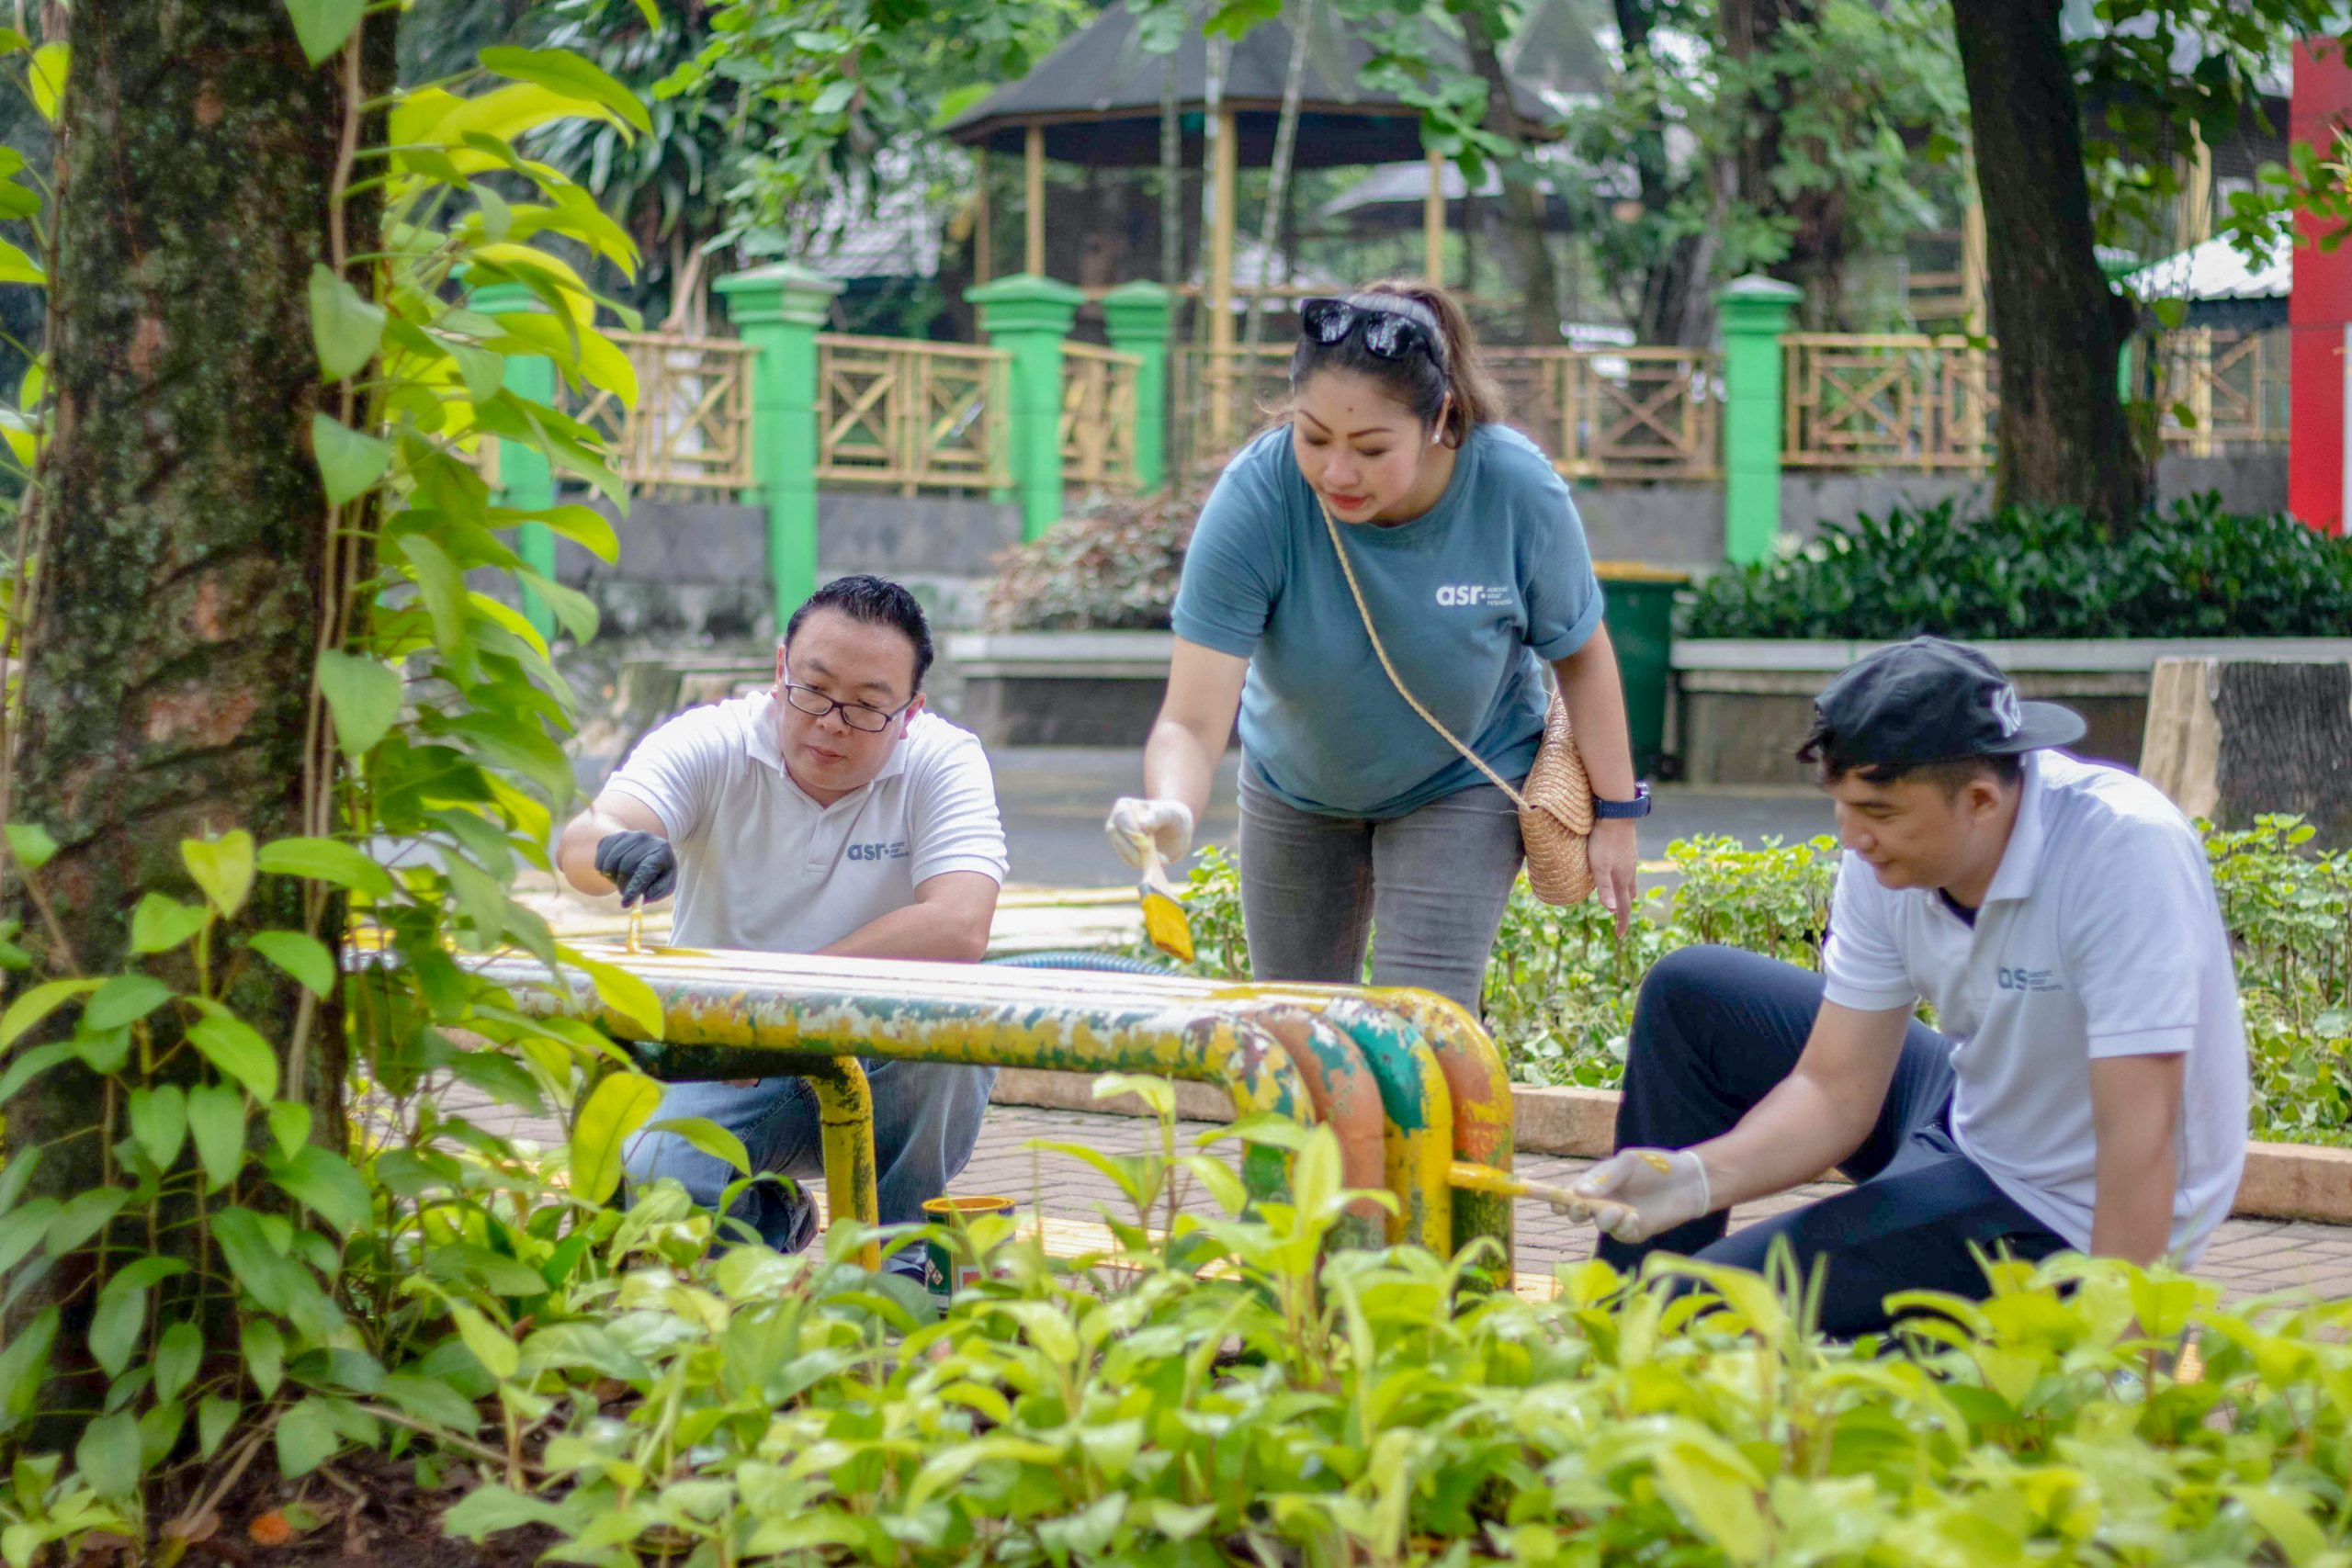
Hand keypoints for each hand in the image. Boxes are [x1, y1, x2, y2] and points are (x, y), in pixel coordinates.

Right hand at [594, 830, 677, 907]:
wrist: (648, 846)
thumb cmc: (659, 869)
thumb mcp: (666, 882)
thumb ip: (657, 892)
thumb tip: (642, 898)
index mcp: (661, 852)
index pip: (645, 871)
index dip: (634, 888)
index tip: (626, 904)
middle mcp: (643, 839)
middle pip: (626, 868)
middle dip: (623, 886)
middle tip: (625, 893)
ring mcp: (625, 836)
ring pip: (610, 865)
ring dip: (613, 879)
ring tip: (623, 880)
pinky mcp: (609, 839)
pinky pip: (599, 862)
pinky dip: (604, 873)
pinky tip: (615, 872)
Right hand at [1105, 797, 1193, 868]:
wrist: (1177, 831)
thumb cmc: (1173, 816)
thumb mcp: (1171, 814)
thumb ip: (1157, 817)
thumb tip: (1141, 825)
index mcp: (1124, 806)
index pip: (1122, 819)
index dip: (1133, 832)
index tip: (1147, 845)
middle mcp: (1115, 823)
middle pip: (1119, 839)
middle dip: (1139, 851)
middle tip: (1163, 859)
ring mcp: (1118, 840)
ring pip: (1125, 854)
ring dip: (1145, 859)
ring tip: (1165, 859)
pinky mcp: (1125, 854)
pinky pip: (1131, 862)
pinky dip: (1146, 864)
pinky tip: (1160, 860)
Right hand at [1568, 1146, 1710, 1244]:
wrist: (1689, 1181)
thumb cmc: (1656, 1166)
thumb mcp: (1627, 1163)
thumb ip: (1604, 1179)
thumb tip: (1577, 1193)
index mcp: (1596, 1183)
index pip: (1568, 1193)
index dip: (1557, 1199)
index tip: (1557, 1202)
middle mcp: (1603, 1202)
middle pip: (1576, 1214)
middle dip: (1575, 1212)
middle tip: (1582, 1207)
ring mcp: (1618, 1219)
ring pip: (1600, 1225)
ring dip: (1605, 1218)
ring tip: (1619, 1210)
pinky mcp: (1634, 1232)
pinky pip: (1621, 1235)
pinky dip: (1625, 1227)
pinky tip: (1636, 1217)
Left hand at [1588, 818, 1637, 938]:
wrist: (1617, 813)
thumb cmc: (1604, 841)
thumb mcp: (1599, 866)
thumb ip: (1605, 888)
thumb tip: (1611, 910)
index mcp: (1622, 879)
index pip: (1623, 907)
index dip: (1621, 922)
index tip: (1619, 936)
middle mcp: (1629, 871)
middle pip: (1629, 896)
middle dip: (1624, 909)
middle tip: (1619, 919)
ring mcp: (1630, 860)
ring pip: (1630, 881)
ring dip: (1625, 893)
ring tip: (1621, 898)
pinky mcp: (1628, 850)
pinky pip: (1628, 869)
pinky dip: (1624, 878)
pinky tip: (1619, 872)